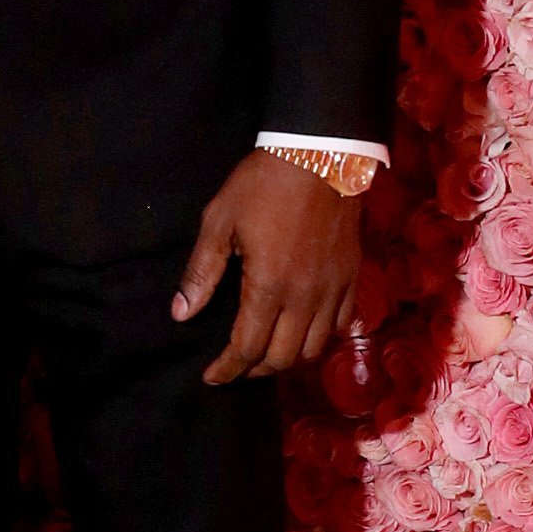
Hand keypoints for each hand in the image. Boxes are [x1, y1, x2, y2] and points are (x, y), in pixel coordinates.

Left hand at [173, 149, 361, 386]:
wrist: (320, 154)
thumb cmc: (263, 183)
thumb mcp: (219, 221)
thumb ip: (201, 272)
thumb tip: (182, 313)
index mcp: (268, 285)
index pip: (246, 348)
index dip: (227, 369)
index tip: (212, 377)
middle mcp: (304, 296)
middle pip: (282, 357)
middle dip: (254, 370)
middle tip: (235, 367)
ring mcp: (332, 288)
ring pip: (314, 348)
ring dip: (287, 359)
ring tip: (266, 354)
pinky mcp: (351, 277)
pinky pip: (340, 324)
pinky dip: (320, 338)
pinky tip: (302, 332)